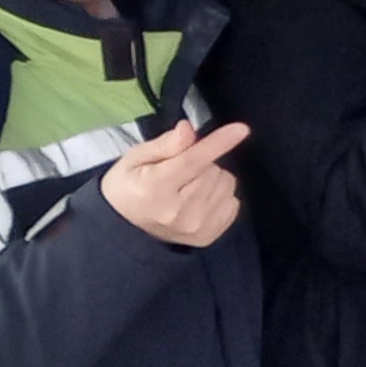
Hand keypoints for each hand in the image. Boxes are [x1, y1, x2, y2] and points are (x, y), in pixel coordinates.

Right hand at [100, 118, 250, 247]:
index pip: (193, 161)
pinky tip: (199, 199)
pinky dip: (220, 196)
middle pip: (213, 170)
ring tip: (188, 185)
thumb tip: (188, 129)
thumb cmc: (130, 184)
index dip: (218, 143)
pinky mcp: (209, 237)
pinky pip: (233, 203)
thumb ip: (164, 145)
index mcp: (155, 189)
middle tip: (180, 171)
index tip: (241, 129)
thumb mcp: (135, 158)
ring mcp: (196, 228)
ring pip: (227, 184)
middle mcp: (179, 212)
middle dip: (202, 163)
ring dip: (213, 178)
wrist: (124, 226)